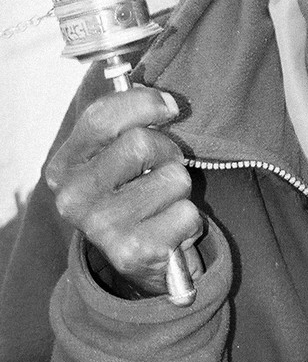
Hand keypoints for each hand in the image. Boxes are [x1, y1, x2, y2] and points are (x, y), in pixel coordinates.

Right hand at [45, 86, 203, 296]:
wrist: (141, 260)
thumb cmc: (134, 194)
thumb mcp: (118, 155)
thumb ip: (129, 122)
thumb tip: (168, 101)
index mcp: (64, 167)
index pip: (101, 117)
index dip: (145, 103)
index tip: (169, 109)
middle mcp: (73, 198)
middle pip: (141, 143)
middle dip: (167, 152)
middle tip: (163, 170)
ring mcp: (100, 228)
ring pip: (173, 177)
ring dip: (181, 188)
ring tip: (164, 203)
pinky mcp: (132, 253)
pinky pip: (187, 213)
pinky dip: (190, 219)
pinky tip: (170, 229)